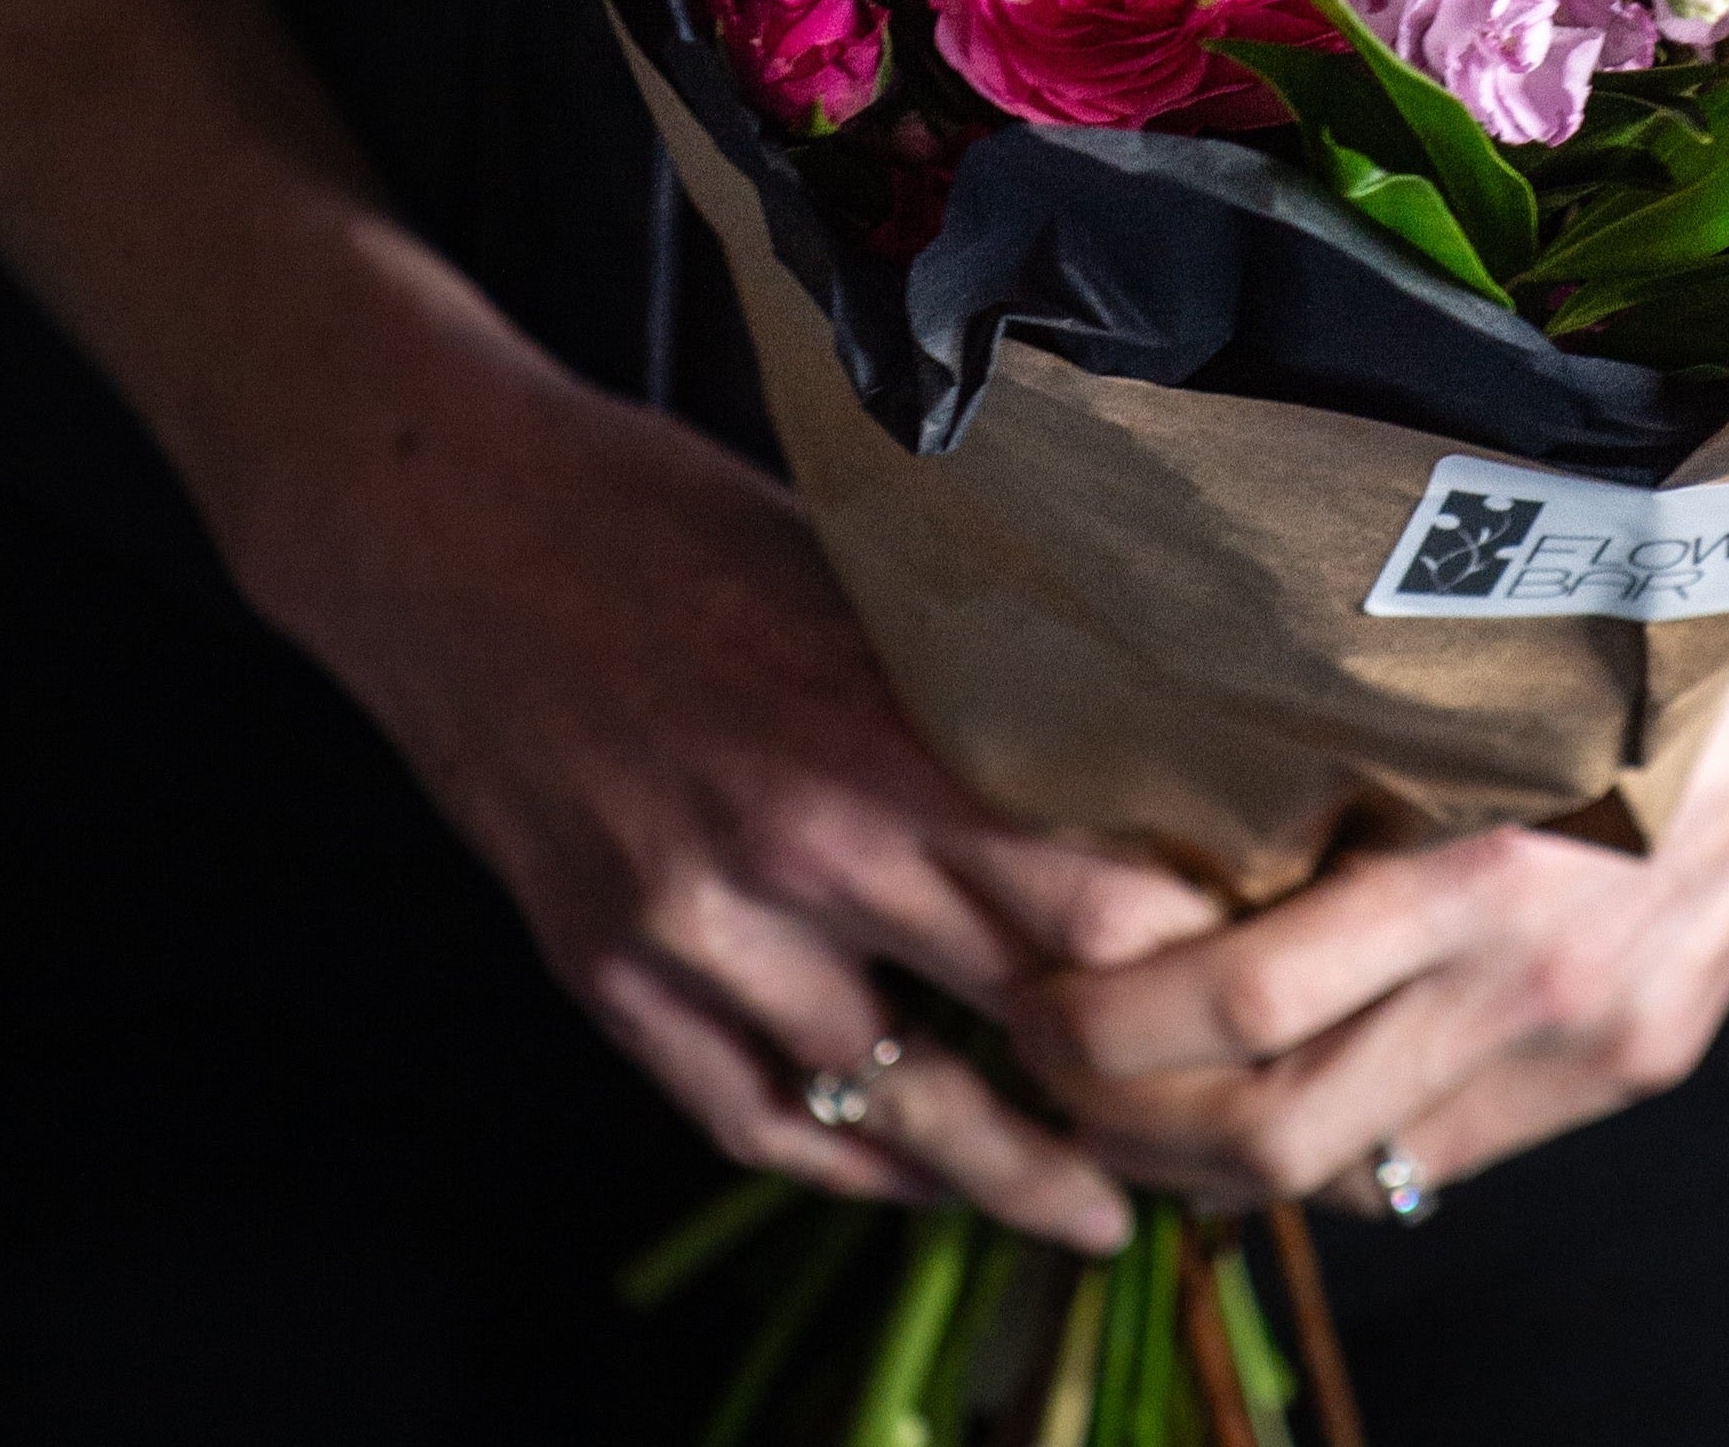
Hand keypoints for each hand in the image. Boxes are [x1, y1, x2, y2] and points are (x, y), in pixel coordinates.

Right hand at [251, 318, 1221, 1247]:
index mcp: (874, 732)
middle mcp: (789, 855)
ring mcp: (687, 935)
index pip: (1089, 903)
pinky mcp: (609, 977)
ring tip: (1101, 1214)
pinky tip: (917, 1178)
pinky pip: (750, 1116)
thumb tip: (1132, 743)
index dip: (1196, 951)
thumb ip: (972, 683)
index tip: (1274, 960)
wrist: (453, 529)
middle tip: (1229, 1117)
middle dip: (1130, 1085)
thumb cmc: (674, 514)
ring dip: (1004, 1173)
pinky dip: (845, 1161)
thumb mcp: (859, 570)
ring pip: (885, 1110)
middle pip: (1012, 1022)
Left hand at [1009, 500, 1728, 1209]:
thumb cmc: (1648, 613)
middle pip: (1279, 1127)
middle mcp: (1542, 976)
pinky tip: (1279, 1099)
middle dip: (1130, 1122)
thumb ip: (1356, 753)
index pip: (1246, 1000)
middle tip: (1037, 1064)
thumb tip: (1175, 813)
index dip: (1112, 1021)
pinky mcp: (1640, 1061)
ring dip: (1216, 1160)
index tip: (1026, 986)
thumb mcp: (1487, 662)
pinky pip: (1449, 1150)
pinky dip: (1344, 1145)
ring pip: (1355, 1168)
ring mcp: (1596, 1040)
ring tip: (1123, 1106)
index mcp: (1490, 856)